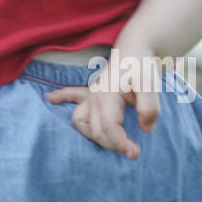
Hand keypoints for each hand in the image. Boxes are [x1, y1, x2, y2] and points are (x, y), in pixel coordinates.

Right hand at [45, 49, 160, 159]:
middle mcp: (95, 95)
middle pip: (95, 130)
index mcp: (108, 94)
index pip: (108, 126)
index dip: (120, 143)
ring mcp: (91, 93)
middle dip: (112, 144)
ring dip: (93, 136)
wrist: (136, 47)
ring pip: (80, 121)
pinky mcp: (90, 91)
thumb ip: (149, 106)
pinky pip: (71, 94)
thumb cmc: (142, 66)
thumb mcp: (151, 85)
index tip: (134, 153)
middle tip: (133, 151)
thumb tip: (145, 128)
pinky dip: (61, 96)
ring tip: (110, 142)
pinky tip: (50, 98)